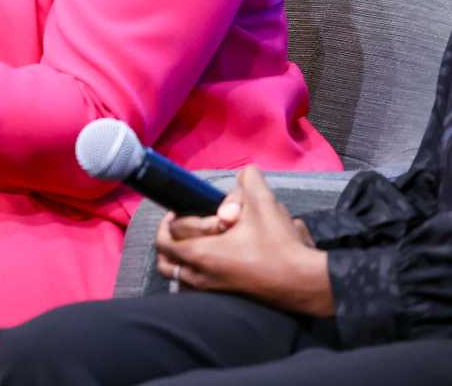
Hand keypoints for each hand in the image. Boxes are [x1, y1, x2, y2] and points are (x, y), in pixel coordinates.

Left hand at [155, 166, 332, 316]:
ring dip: (178, 260)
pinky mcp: (226, 298)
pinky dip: (194, 275)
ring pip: (178, 278)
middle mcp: (201, 276)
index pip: (166, 238)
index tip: (185, 212)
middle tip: (184, 227)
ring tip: (194, 243)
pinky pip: (195, 289)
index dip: (171, 222)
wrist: (305, 282)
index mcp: (201, 254)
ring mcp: (212, 291)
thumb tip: (244, 172)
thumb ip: (249, 180)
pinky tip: (211, 261)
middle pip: (164, 262)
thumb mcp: (264, 204)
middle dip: (169, 241)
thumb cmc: (280, 246)